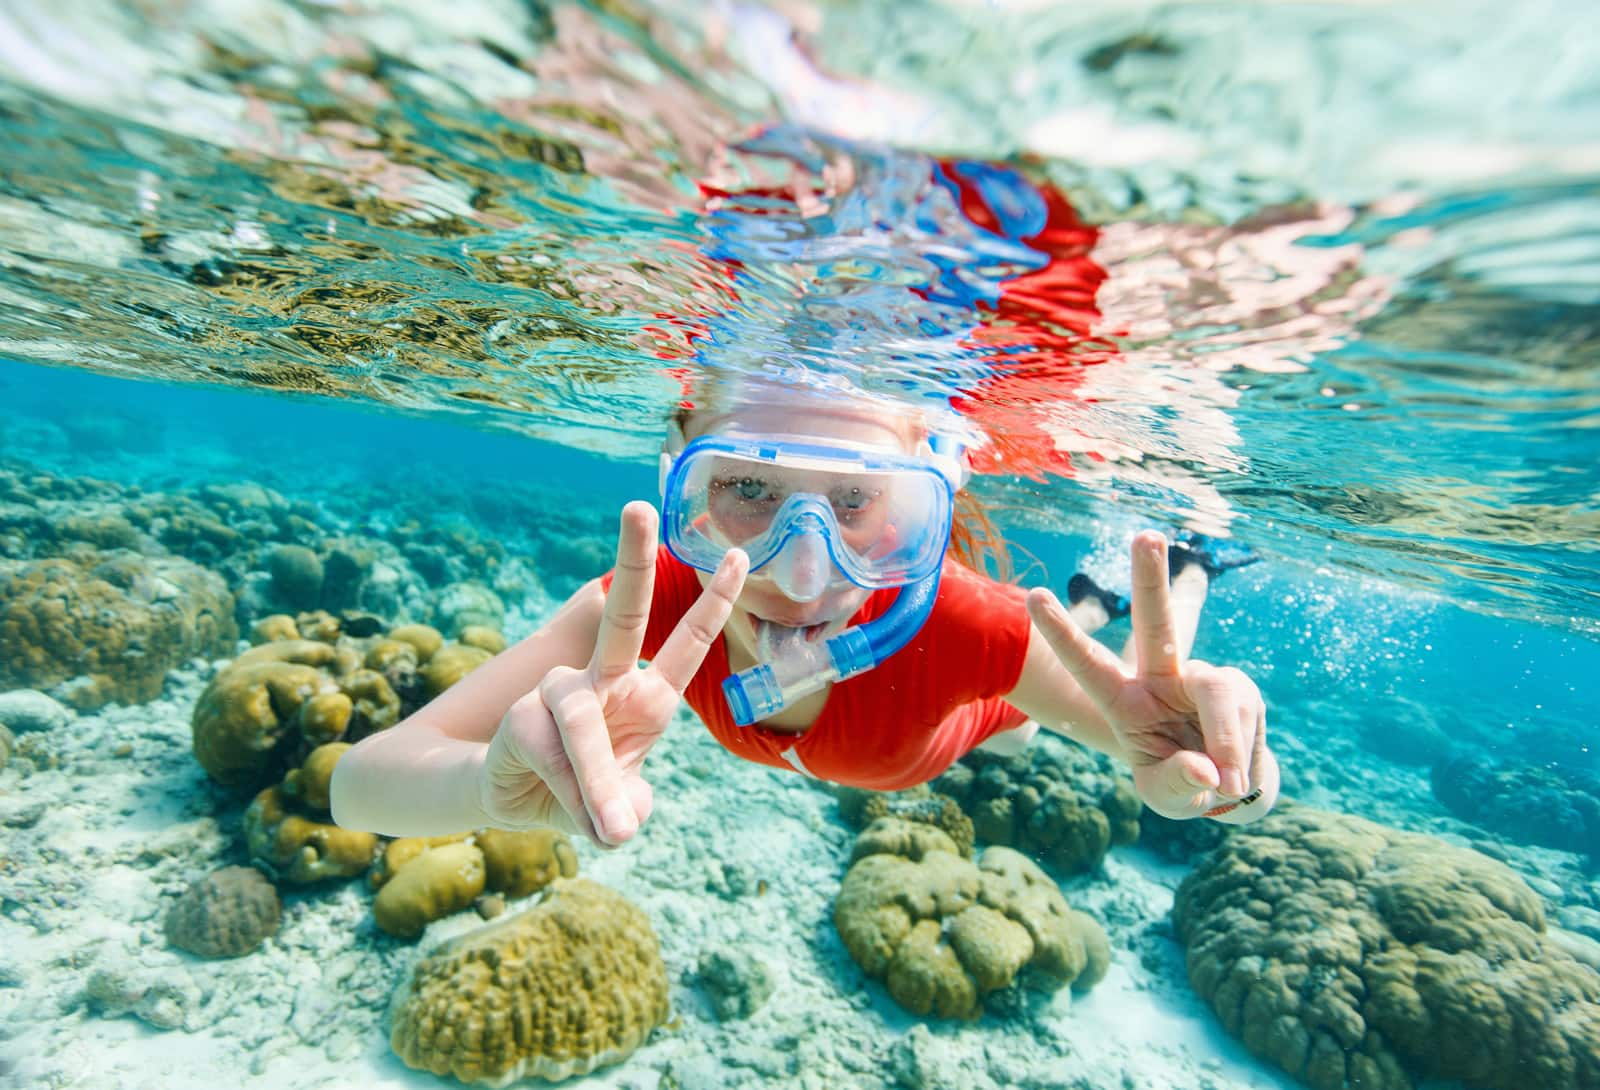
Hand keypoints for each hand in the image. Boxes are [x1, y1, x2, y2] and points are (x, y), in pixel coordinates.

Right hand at [480, 501, 747, 845]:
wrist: (515, 804)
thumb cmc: (581, 792)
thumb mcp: (618, 805)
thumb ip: (628, 806)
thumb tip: (621, 820)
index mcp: (646, 695)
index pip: (687, 641)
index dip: (713, 602)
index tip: (736, 555)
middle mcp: (606, 681)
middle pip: (623, 614)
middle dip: (632, 559)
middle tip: (638, 506)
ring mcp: (562, 694)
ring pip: (583, 725)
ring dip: (596, 781)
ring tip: (610, 831)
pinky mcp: (525, 718)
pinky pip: (553, 756)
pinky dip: (568, 796)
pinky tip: (570, 811)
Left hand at [1026, 531, 1277, 821]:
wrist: (1230, 787)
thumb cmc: (1182, 783)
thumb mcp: (1168, 797)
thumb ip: (1177, 782)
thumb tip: (1205, 765)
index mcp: (1123, 701)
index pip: (1089, 664)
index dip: (1063, 633)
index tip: (1034, 595)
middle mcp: (1161, 678)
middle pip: (1157, 623)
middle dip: (1151, 579)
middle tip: (1146, 535)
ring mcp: (1202, 679)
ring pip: (1221, 695)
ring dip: (1228, 742)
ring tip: (1227, 785)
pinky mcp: (1237, 688)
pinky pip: (1244, 718)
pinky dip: (1244, 758)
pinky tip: (1238, 778)